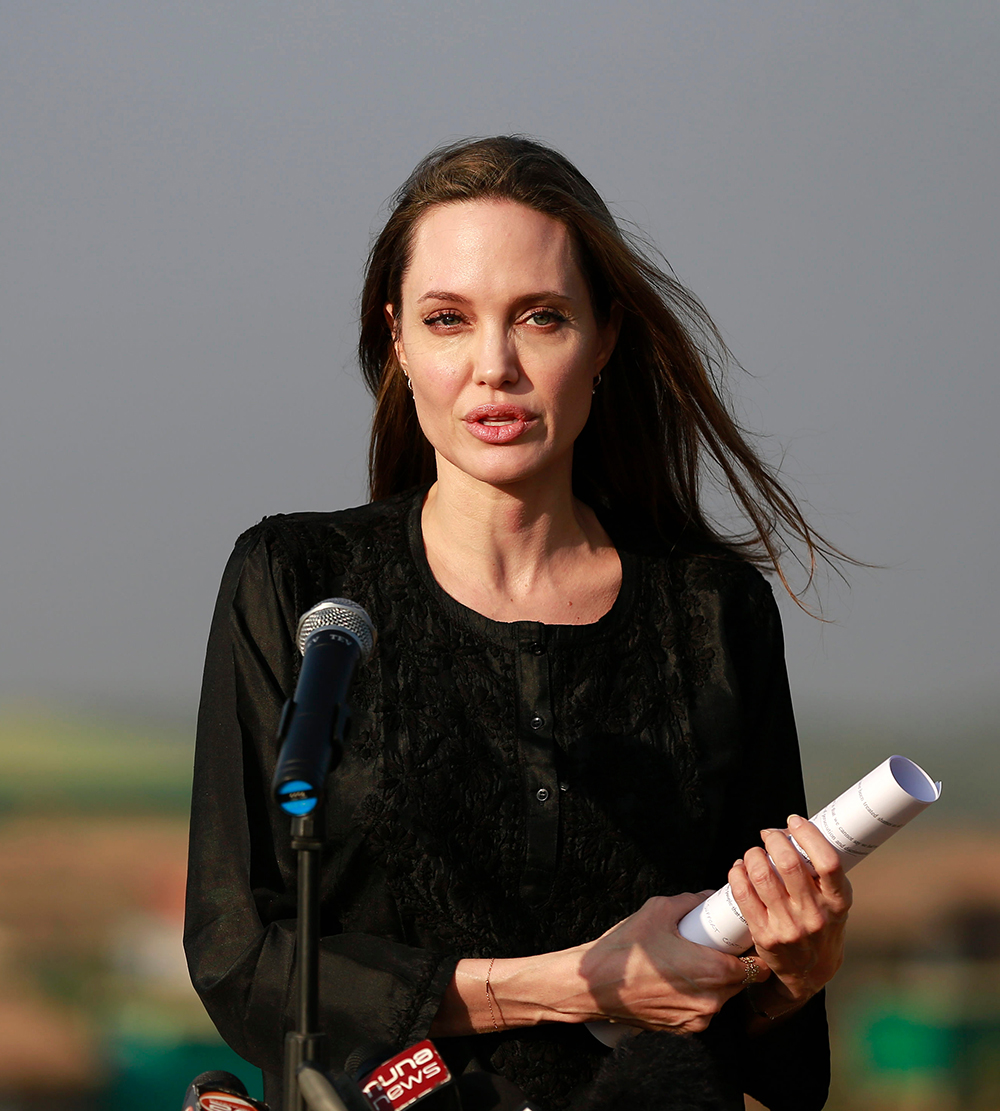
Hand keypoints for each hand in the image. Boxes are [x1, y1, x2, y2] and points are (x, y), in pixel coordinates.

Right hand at [576, 892, 767, 1032]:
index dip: (753, 953)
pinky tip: (674, 979)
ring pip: (721, 998)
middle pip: (740, 983)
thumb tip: (709, 897)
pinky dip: (696, 996)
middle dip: (732, 964)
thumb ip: (691, 902)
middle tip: (713, 946)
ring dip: (713, 982)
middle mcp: (711, 1002)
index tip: (741, 941)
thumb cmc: (626, 948)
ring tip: (690, 961)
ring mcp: (697, 1020)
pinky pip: (701, 1010)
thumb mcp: (658, 911)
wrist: (593, 985)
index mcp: (712, 972)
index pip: (757, 968)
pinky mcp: (682, 1030)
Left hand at [729, 814, 851, 1013]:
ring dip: (753, 854)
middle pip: (789, 863)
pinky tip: (740, 868)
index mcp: (837, 903)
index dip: (808, 835)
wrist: (809, 973)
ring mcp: (788, 927)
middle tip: (769, 835)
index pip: (828, 862)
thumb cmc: (821, 927)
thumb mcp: (834, 902)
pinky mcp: (764, 935)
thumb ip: (820, 873)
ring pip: (762, 875)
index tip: (794, 822)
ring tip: (754, 852)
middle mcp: (815, 916)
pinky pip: (743, 894)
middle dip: (774, 839)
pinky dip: (737, 873)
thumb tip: (790, 832)